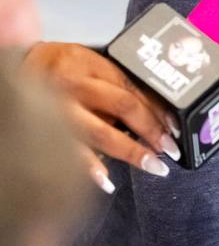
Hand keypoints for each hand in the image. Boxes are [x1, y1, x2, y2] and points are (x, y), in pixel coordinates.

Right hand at [22, 42, 176, 191]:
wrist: (15, 69)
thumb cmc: (60, 69)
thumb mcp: (89, 65)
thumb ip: (116, 84)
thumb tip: (157, 114)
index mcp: (91, 65)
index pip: (133, 89)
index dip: (158, 111)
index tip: (175, 130)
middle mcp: (75, 84)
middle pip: (122, 106)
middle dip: (151, 130)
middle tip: (170, 150)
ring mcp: (57, 107)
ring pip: (99, 131)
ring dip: (130, 152)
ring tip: (154, 167)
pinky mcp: (42, 129)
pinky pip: (70, 151)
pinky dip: (90, 167)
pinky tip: (107, 180)